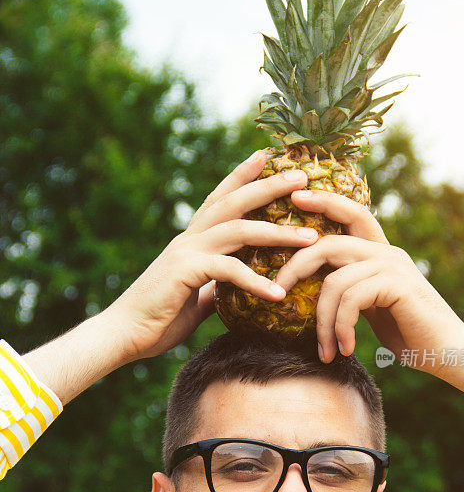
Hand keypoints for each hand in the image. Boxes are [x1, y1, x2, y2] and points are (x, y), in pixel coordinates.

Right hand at [103, 151, 316, 362]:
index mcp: (192, 240)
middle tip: (302, 175)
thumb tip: (231, 289)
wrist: (123, 334)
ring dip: (278, 232)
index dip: (242, 176)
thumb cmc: (157, 318)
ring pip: (239, 230)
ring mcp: (186, 252)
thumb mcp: (195, 298)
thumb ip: (214, 287)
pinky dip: (256, 281)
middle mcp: (189, 238)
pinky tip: (278, 294)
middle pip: (234, 202)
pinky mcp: (185, 271)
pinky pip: (229, 270)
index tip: (267, 156)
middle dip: (268, 186)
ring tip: (311, 237)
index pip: (221, 199)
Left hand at [274, 189, 463, 393]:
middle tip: (276, 293)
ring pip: (334, 282)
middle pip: (328, 244)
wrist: (449, 354)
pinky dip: (340, 328)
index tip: (295, 198)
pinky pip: (350, 299)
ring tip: (325, 351)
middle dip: (295, 266)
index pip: (351, 214)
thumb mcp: (374, 308)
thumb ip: (352, 292)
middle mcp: (387, 253)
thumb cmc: (411, 335)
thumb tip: (318, 291)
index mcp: (380, 254)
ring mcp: (394, 266)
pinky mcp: (398, 285)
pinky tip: (344, 348)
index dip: (324, 201)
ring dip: (322, 322)